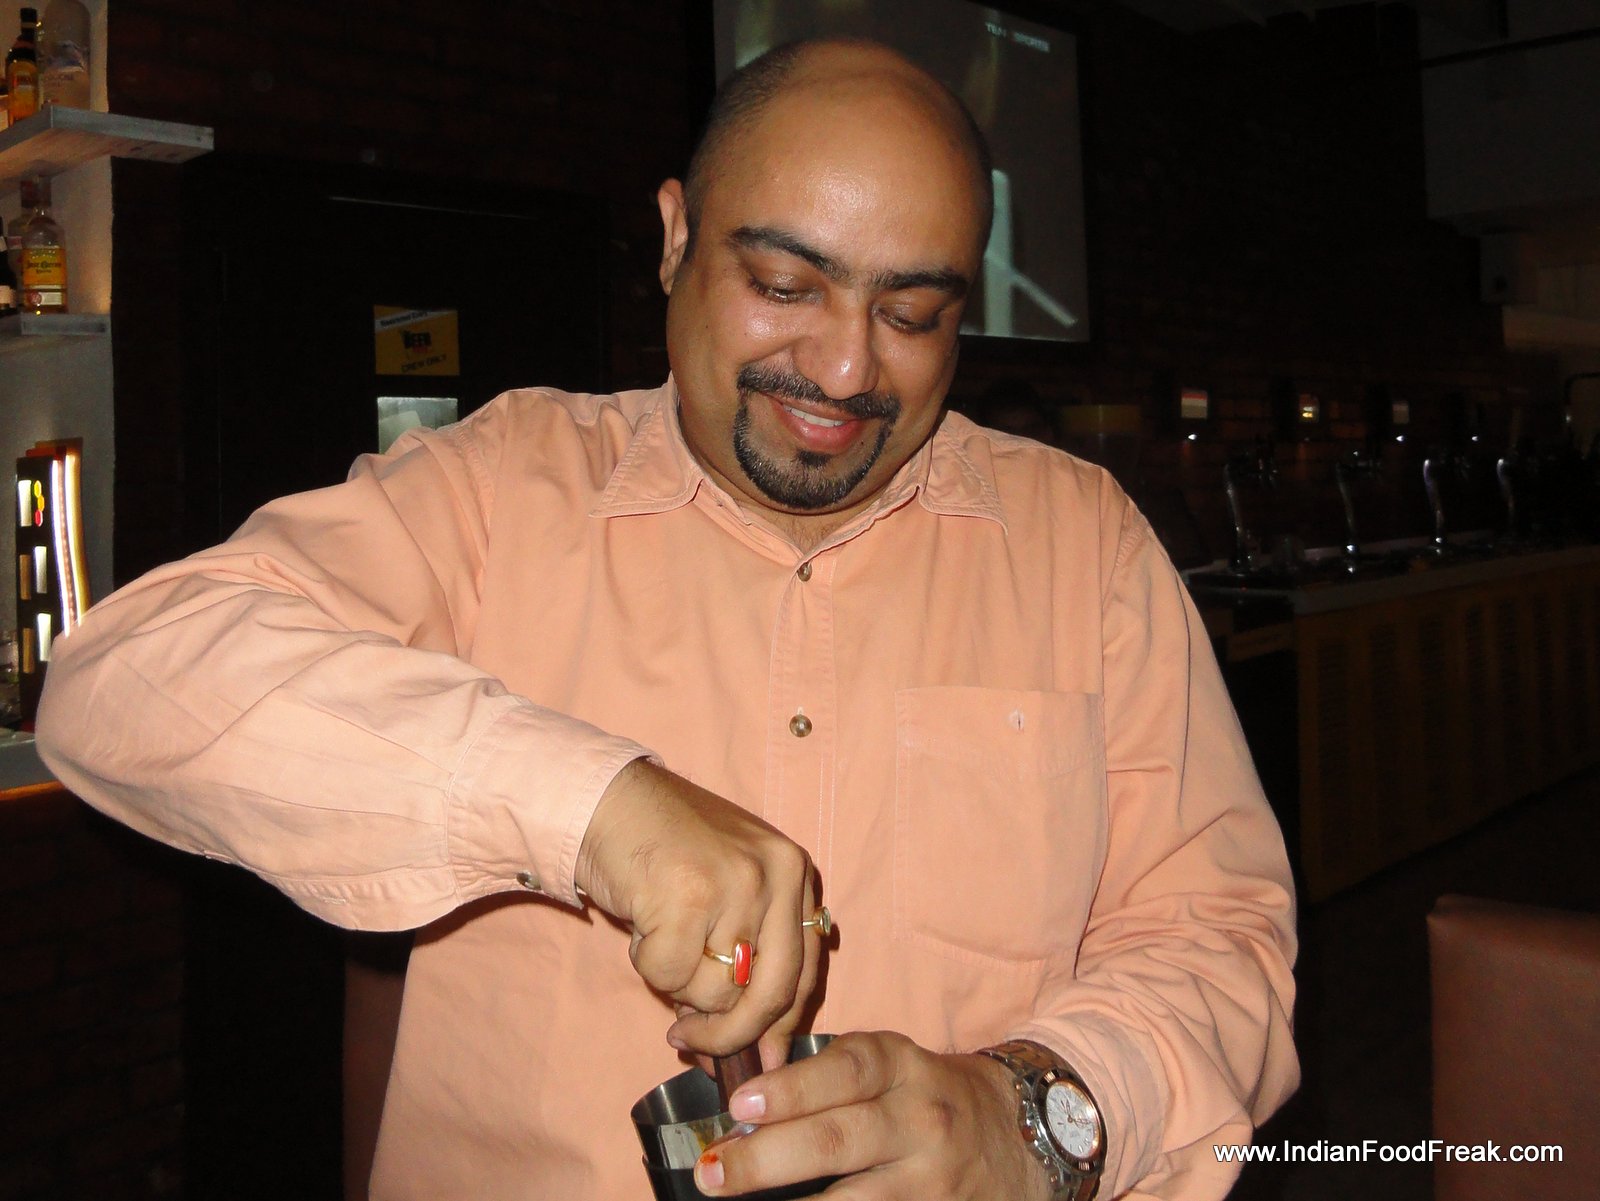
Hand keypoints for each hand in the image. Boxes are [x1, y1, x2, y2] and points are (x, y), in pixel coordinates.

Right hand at [575, 759, 820, 1059]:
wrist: (610, 801)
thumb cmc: (666, 853)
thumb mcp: (728, 893)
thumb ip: (748, 960)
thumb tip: (759, 1056)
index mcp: (796, 872)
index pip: (805, 972)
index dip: (776, 1025)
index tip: (755, 1057)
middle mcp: (777, 874)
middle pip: (773, 993)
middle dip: (731, 1035)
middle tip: (692, 1043)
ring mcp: (737, 883)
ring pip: (717, 991)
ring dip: (677, 984)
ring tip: (660, 935)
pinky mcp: (690, 896)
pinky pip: (670, 974)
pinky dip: (647, 964)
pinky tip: (642, 924)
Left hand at [694, 1031, 1049, 1199]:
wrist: (1019, 1136)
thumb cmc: (924, 1094)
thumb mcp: (890, 1064)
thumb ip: (825, 1073)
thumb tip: (734, 1092)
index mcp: (902, 1066)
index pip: (845, 1071)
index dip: (790, 1089)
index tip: (738, 1104)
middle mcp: (919, 1119)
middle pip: (838, 1139)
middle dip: (765, 1159)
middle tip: (712, 1172)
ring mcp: (930, 1178)